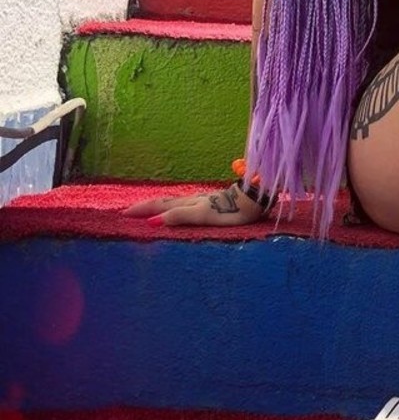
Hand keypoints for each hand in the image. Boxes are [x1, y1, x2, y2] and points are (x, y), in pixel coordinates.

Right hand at [121, 182, 266, 227]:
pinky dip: (173, 207)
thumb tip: (152, 221)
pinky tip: (177, 208)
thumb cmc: (232, 210)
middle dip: (144, 206)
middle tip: (126, 212)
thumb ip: (180, 217)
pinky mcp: (212, 202)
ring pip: (174, 202)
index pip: (159, 206)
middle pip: (164, 202)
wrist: (256, 197)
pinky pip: (185, 205)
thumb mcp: (204, 215)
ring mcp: (202, 200)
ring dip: (157, 206)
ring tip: (145, 210)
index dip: (141, 210)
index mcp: (188, 203)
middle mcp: (192, 200)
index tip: (121, 214)